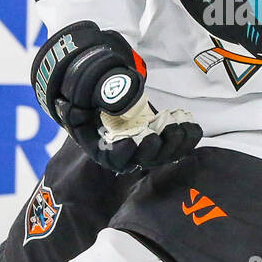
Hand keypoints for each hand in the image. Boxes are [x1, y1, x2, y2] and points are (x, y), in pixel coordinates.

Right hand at [31, 21, 200, 171]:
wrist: (108, 101)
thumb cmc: (92, 104)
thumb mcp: (79, 105)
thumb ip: (75, 109)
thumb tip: (70, 108)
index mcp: (105, 150)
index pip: (114, 159)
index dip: (123, 153)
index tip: (131, 141)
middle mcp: (129, 155)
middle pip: (144, 159)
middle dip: (155, 147)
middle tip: (159, 130)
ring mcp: (148, 150)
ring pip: (165, 154)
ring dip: (175, 140)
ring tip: (179, 120)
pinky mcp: (164, 143)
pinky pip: (180, 146)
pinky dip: (188, 136)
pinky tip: (191, 124)